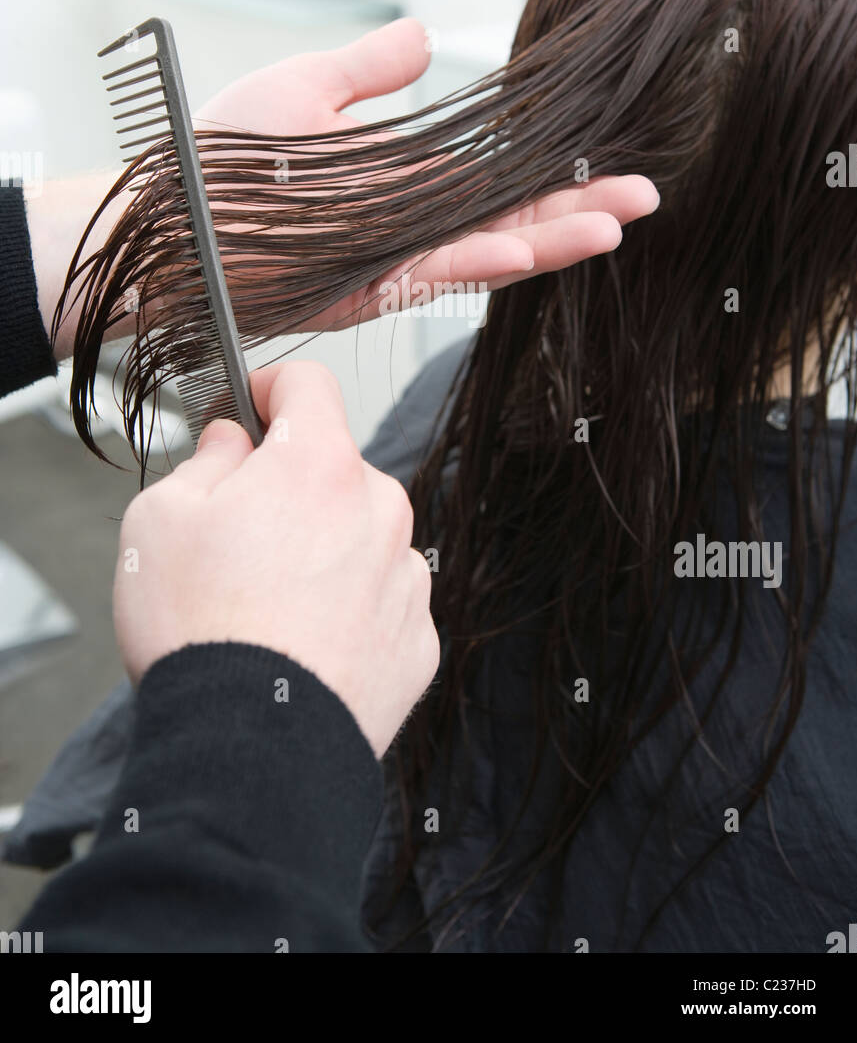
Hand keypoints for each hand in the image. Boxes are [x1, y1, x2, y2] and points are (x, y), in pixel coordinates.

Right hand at [113, 361, 438, 758]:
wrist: (251, 750)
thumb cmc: (200, 631)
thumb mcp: (160, 519)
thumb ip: (205, 461)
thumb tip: (232, 445)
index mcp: (319, 465)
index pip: (310, 384)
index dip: (271, 387)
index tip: (251, 406)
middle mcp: (379, 510)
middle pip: (335, 470)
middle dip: (290, 487)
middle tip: (237, 535)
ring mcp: (405, 578)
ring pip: (361, 537)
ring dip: (324, 550)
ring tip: (266, 605)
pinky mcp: (418, 641)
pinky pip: (380, 602)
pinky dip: (348, 610)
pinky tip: (301, 644)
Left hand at [195, 18, 659, 329]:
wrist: (166, 213)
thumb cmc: (223, 154)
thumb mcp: (307, 86)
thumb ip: (370, 68)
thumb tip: (423, 33)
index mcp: (405, 180)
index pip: (494, 178)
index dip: (551, 172)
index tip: (609, 159)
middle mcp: (408, 224)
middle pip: (507, 218)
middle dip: (575, 209)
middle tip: (645, 199)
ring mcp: (389, 257)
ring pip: (485, 251)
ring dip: (550, 241)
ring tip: (615, 226)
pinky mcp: (362, 285)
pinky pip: (432, 274)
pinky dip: (483, 262)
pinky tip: (533, 251)